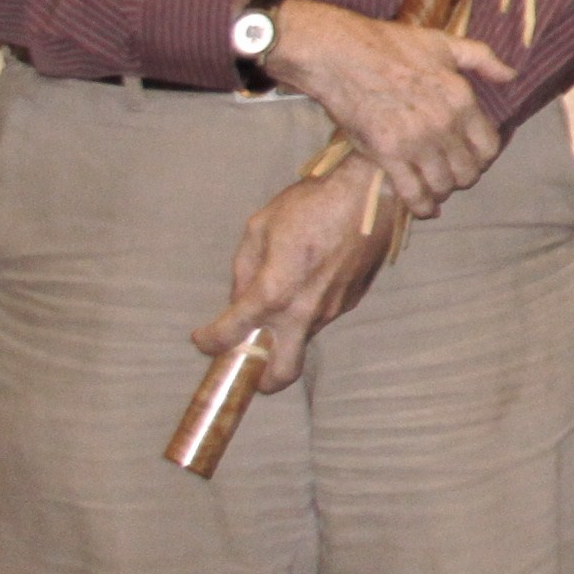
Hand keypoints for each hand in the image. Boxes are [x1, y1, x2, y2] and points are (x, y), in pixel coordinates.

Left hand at [194, 162, 401, 390]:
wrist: (370, 193)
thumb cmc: (310, 204)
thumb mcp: (260, 227)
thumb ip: (244, 268)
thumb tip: (239, 296)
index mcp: (273, 292)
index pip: (230, 333)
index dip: (208, 341)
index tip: (202, 338)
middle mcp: (303, 311)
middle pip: (281, 372)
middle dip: (261, 380)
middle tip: (248, 364)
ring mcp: (331, 310)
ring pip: (301, 340)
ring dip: (285, 335)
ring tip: (279, 303)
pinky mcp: (351, 301)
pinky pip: (321, 316)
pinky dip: (307, 311)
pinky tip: (309, 280)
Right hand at [262, 2, 511, 216]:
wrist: (339, 55)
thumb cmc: (390, 45)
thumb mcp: (444, 43)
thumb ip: (482, 59)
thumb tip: (511, 75)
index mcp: (462, 100)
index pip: (489, 147)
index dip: (484, 158)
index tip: (473, 158)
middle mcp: (444, 125)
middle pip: (468, 171)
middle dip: (463, 177)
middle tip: (452, 174)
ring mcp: (416, 142)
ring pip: (443, 185)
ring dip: (442, 191)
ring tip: (437, 188)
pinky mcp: (386, 154)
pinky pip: (413, 193)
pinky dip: (421, 206)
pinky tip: (424, 209)